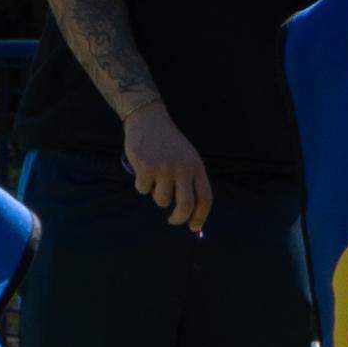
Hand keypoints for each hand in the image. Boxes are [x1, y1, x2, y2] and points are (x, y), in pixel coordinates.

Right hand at [120, 101, 214, 230]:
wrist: (149, 119)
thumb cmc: (168, 143)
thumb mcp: (186, 158)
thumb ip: (190, 181)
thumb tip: (190, 213)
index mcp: (196, 166)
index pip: (205, 198)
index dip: (201, 216)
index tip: (194, 227)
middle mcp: (183, 168)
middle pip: (185, 205)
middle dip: (178, 218)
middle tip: (173, 220)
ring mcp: (164, 168)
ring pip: (161, 200)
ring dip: (156, 195)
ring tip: (154, 178)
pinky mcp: (146, 167)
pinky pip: (143, 190)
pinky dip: (141, 184)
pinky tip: (142, 169)